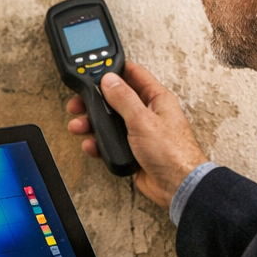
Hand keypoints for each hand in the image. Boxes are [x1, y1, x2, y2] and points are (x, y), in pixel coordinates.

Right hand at [67, 60, 209, 209]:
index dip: (114, 69)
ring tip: (79, 125)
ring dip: (93, 122)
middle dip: (96, 99)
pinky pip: (111, 141)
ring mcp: (139, 131)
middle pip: (116, 98)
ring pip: (110, 120)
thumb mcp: (143, 120)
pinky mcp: (132, 149)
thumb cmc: (172, 153)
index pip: (133, 74)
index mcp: (156, 98)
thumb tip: (109, 80)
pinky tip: (91, 144)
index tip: (94, 69)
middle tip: (79, 101)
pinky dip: (99, 142)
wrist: (177, 186)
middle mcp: (147, 112)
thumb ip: (124, 98)